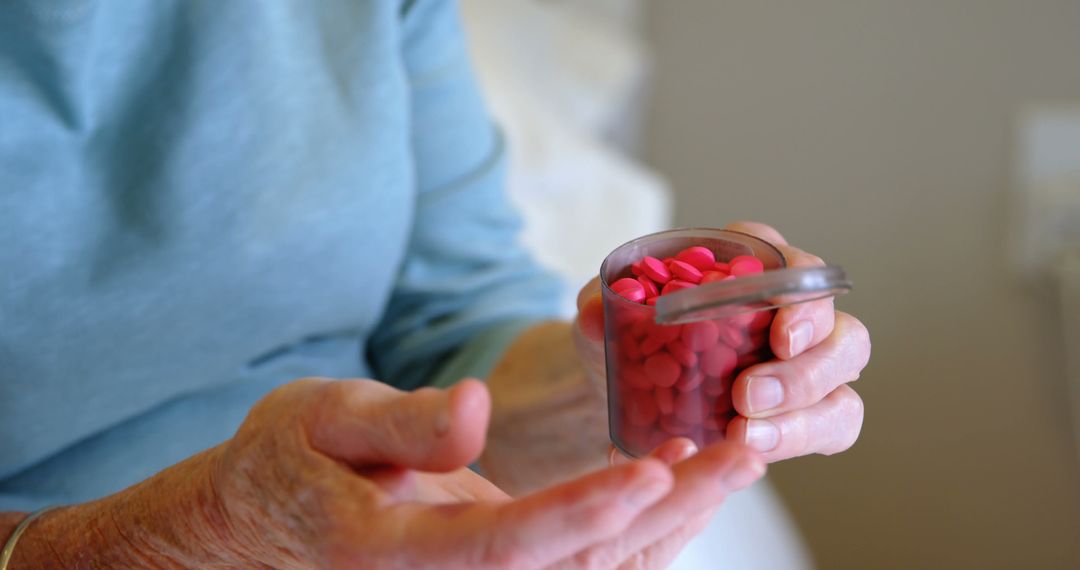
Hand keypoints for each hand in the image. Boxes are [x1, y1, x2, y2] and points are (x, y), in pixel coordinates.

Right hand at [211, 378, 766, 568]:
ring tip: (736, 454)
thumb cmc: (285, 458)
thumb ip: (399, 422)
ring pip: (593, 568)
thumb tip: (478, 410)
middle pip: (574, 565)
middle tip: (740, 447)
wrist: (263, 515)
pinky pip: (581, 559)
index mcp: (392, 551)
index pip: (502, 545)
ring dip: (673, 516)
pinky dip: (641, 523)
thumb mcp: (321, 417)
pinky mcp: (497, 566)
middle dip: (666, 509)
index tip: (655, 467)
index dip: (583, 512)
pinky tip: (685, 474)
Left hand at [576, 221, 869, 461]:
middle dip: (804, 367)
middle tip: (748, 395)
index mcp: (750, 267)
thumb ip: (598, 308)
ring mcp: (806, 360)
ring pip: (842, 378)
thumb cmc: (628, 337)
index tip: (778, 331)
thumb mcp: (604, 318)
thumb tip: (593, 312)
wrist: (626, 388)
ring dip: (805, 410)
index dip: (798, 297)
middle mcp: (790, 309)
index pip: (794, 265)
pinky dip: (800, 439)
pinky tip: (753, 453)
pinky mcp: (807, 408)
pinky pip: (834, 422)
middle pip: (836, 326)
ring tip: (746, 435)